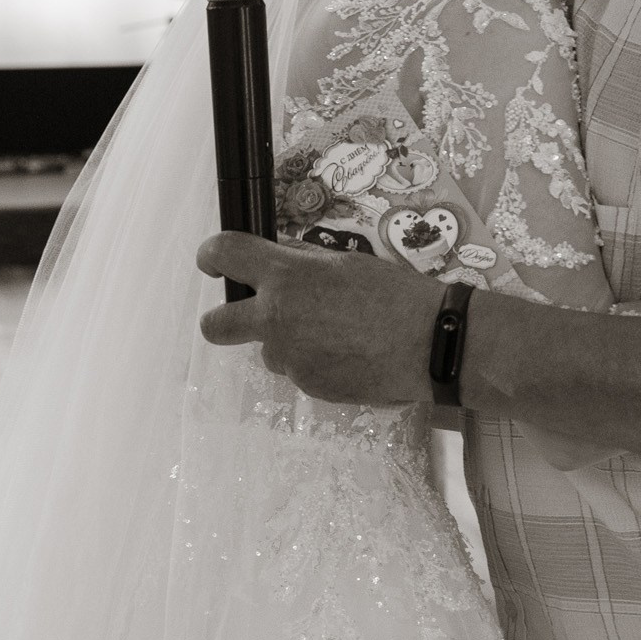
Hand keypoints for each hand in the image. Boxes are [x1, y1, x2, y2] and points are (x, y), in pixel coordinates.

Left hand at [196, 233, 438, 404]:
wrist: (430, 344)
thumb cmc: (396, 295)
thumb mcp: (345, 263)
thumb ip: (303, 263)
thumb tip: (279, 258)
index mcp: (286, 278)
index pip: (225, 254)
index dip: (210, 254)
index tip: (211, 260)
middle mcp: (277, 319)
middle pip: (215, 325)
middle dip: (220, 319)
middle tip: (243, 313)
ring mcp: (290, 358)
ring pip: (268, 349)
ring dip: (287, 340)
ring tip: (335, 333)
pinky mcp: (308, 386)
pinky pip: (299, 369)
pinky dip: (316, 361)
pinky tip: (350, 352)